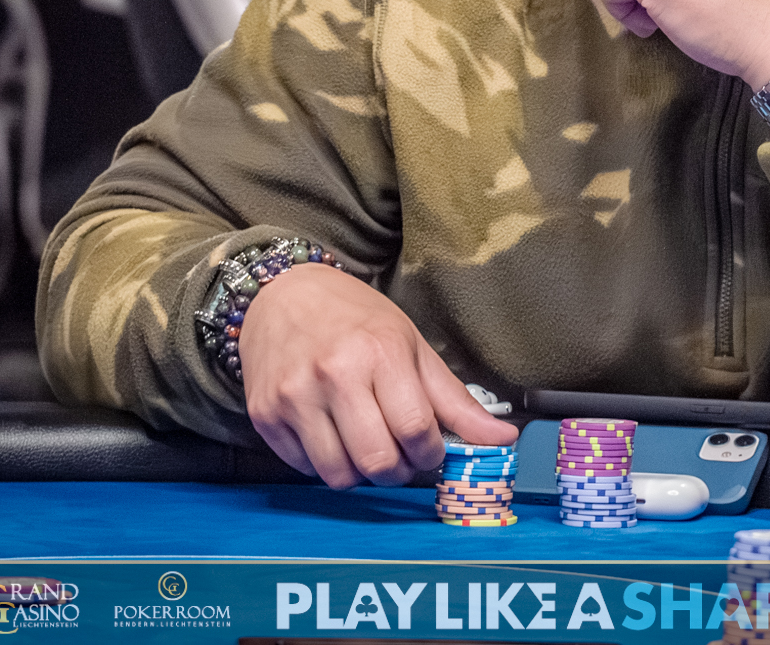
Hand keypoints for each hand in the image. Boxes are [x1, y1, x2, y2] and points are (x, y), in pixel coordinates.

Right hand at [239, 264, 518, 488]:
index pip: (418, 432)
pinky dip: (324, 463)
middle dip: (398, 470)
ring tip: (365, 444)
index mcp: (381, 352)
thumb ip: (455, 400)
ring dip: (360, 472)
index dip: (430, 452)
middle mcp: (334, 375)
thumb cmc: (356, 320)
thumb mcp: (412, 346)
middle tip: (399, 453)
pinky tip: (331, 434)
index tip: (428, 445)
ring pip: (339, 475)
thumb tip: (504, 439)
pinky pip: (304, 468)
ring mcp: (295, 397)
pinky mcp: (265, 415)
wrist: (282, 295)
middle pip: (379, 462)